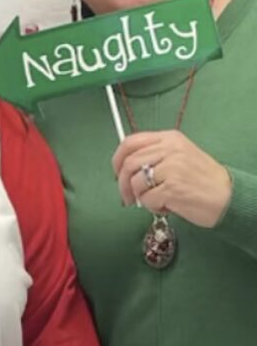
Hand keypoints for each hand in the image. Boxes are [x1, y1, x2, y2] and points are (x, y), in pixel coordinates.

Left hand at [112, 130, 232, 227]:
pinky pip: (147, 199)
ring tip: (156, 201)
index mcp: (170, 138)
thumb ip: (155, 155)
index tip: (117, 173)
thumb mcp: (181, 155)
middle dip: (122, 184)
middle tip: (127, 197)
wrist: (228, 197)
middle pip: (128, 163)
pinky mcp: (172, 187)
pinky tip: (167, 206)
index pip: (131, 142)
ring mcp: (171, 168)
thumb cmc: (203, 179)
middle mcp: (170, 149)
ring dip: (140, 197)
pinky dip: (153, 206)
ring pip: (135, 182)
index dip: (117, 159)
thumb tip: (125, 166)